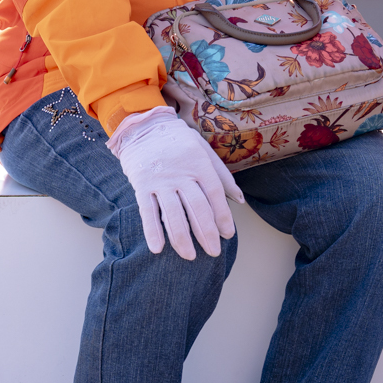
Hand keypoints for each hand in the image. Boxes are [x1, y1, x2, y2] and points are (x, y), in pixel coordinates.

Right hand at [108, 106, 243, 258]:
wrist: (143, 125)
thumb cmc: (178, 140)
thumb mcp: (203, 150)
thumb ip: (222, 175)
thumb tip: (240, 200)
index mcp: (199, 163)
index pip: (214, 194)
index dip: (222, 216)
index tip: (228, 234)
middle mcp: (181, 173)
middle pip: (197, 208)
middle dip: (206, 233)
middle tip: (213, 252)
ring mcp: (160, 181)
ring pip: (173, 214)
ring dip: (182, 239)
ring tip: (190, 256)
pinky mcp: (142, 185)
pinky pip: (147, 212)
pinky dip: (152, 231)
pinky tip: (158, 249)